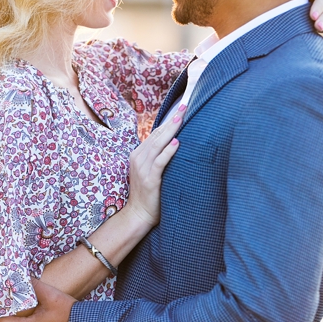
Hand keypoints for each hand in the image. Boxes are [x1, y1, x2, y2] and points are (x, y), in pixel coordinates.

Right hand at [123, 102, 185, 227]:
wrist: (138, 214)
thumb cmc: (148, 194)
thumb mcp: (149, 171)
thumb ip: (157, 157)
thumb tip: (174, 143)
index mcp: (137, 155)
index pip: (154, 134)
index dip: (167, 121)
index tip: (180, 109)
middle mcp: (138, 158)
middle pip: (156, 135)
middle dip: (171, 121)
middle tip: (185, 107)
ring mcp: (142, 168)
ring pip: (157, 144)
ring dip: (171, 130)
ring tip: (181, 118)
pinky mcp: (149, 179)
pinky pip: (160, 161)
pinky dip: (168, 151)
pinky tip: (177, 143)